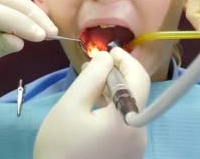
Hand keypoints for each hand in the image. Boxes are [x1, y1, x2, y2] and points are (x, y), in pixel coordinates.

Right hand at [34, 48, 150, 158]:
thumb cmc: (59, 146)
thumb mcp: (70, 106)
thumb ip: (91, 77)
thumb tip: (107, 57)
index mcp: (127, 119)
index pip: (139, 78)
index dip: (125, 59)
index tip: (107, 51)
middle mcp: (140, 134)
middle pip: (136, 94)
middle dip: (118, 75)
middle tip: (94, 67)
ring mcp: (137, 148)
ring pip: (131, 108)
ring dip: (115, 92)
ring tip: (90, 86)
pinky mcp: (129, 156)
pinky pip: (127, 124)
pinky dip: (114, 110)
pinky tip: (95, 109)